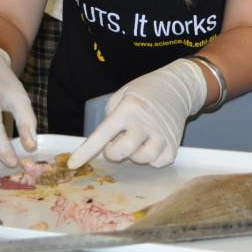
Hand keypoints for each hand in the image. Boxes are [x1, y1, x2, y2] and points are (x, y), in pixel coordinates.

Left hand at [68, 58, 206, 168]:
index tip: (73, 164)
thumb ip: (111, 118)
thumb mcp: (122, 94)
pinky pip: (158, 163)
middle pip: (123, 151)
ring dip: (135, 155)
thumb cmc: (146, 91)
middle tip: (117, 143)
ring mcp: (162, 135)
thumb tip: (104, 143)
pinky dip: (152, 158)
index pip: (103, 134)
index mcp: (129, 108)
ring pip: (142, 159)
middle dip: (114, 152)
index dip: (86, 151)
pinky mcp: (174, 144)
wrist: (179, 88)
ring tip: (138, 141)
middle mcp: (145, 122)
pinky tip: (151, 144)